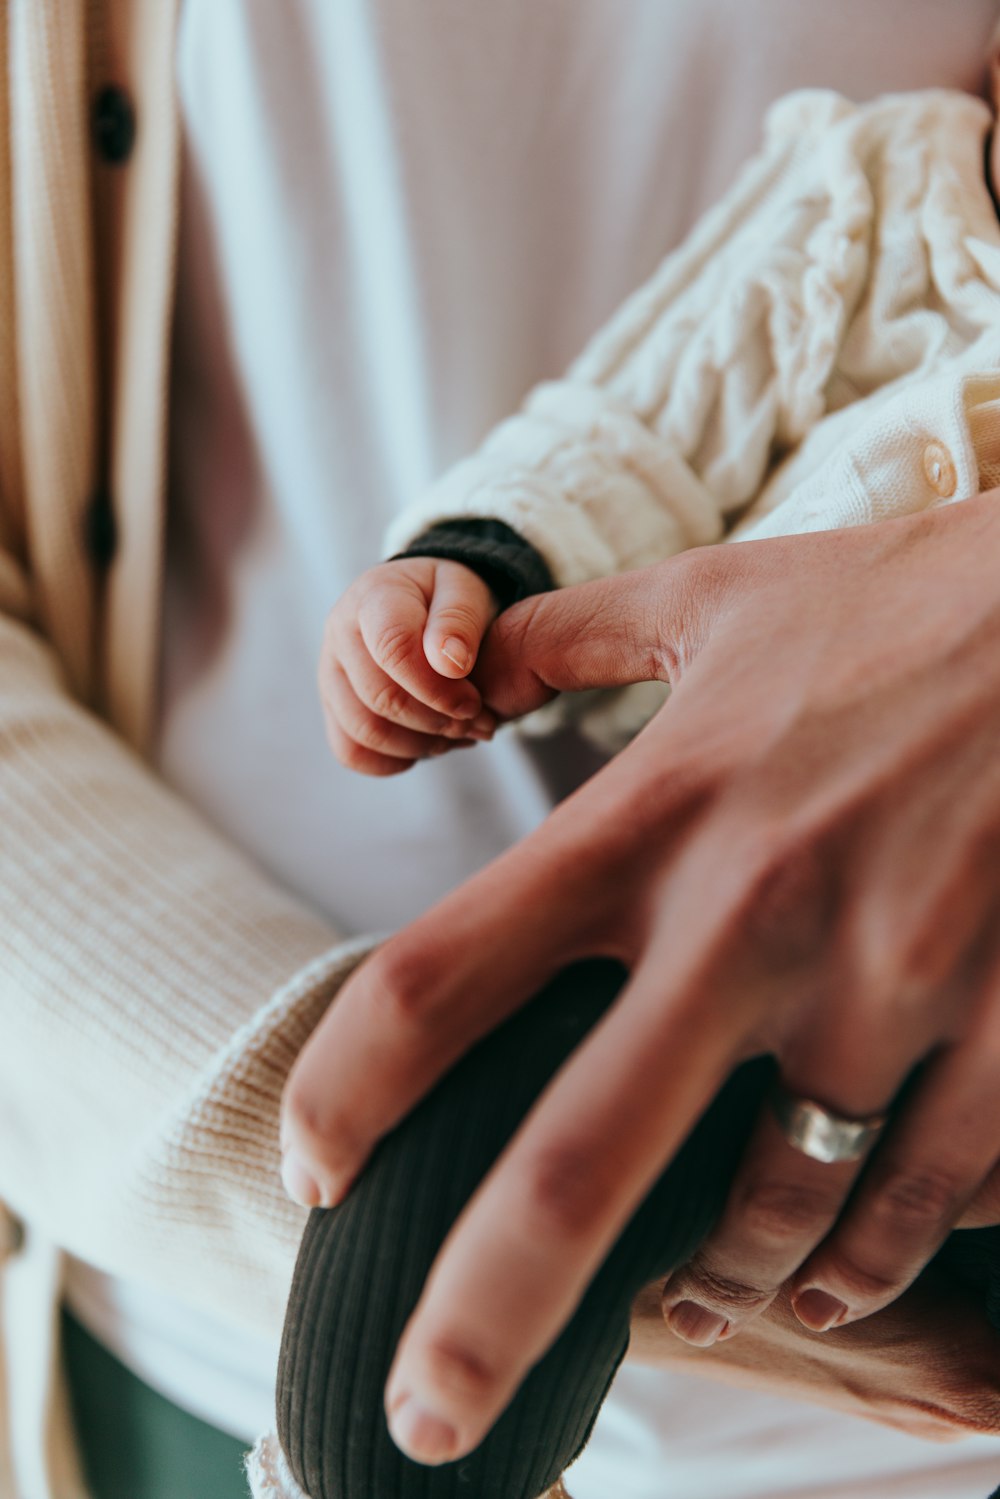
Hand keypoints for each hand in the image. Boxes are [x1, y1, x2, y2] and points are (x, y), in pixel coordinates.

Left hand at [284, 495, 999, 1463]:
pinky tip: (818, 1272)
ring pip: (770, 1218)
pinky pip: (918, 1202)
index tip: (315, 1169)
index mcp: (652, 816)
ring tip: (665, 1300)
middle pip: (577, 1163)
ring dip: (707, 1284)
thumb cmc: (884, 606)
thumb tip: (452, 660)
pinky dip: (858, 1262)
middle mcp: (750, 917)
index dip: (349, 1092)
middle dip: (483, 1316)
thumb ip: (558, 636)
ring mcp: (886, 984)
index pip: (443, 976)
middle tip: (424, 1414)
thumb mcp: (704, 602)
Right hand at [318, 557, 498, 775]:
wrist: (428, 606)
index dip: (438, 688)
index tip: (473, 703)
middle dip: (436, 721)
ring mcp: (331, 672)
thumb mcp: (466, 593)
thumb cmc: (448, 599)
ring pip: (363, 731)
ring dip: (421, 745)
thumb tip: (450, 664)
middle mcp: (340, 632)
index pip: (393, 648)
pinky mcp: (333, 706)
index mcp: (374, 595)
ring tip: (458, 733)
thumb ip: (459, 621)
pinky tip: (430, 744)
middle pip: (379, 697)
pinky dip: (395, 760)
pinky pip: (350, 751)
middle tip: (478, 722)